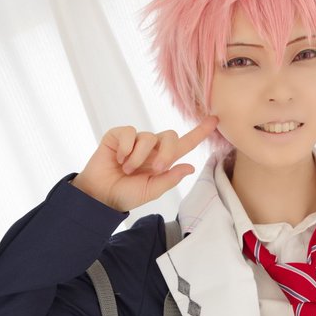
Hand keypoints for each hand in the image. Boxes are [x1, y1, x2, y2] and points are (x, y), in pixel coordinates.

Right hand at [71, 116, 218, 211]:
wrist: (100, 196)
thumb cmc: (126, 195)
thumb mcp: (152, 191)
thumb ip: (170, 178)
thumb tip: (190, 166)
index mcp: (163, 161)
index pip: (185, 144)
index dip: (199, 132)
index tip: (215, 119)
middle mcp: (151, 148)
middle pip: (170, 136)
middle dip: (166, 153)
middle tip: (155, 169)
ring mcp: (134, 140)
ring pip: (148, 136)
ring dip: (139, 156)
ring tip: (127, 169)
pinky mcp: (118, 135)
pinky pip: (129, 132)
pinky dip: (125, 147)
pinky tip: (118, 158)